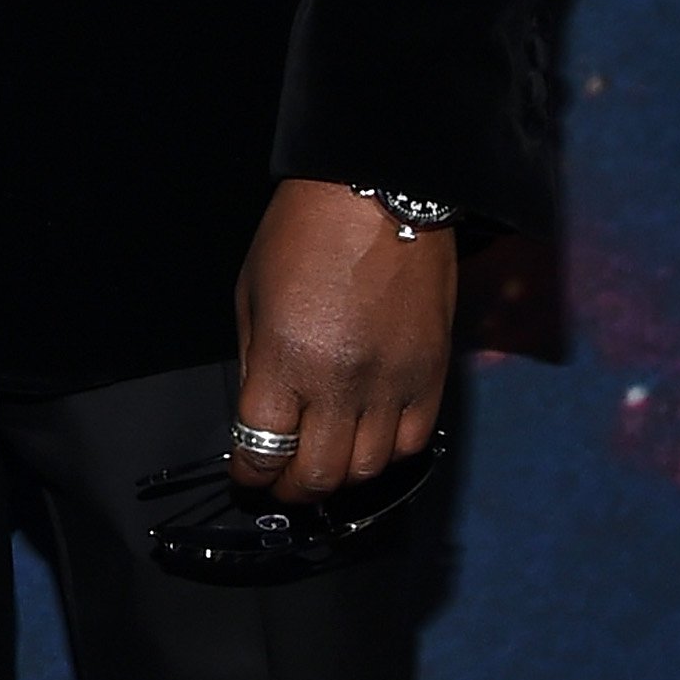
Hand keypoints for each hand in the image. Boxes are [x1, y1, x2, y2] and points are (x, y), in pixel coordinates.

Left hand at [229, 182, 455, 498]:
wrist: (381, 189)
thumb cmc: (305, 231)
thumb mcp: (250, 293)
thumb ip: (251, 362)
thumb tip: (258, 417)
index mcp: (284, 360)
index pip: (262, 451)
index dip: (250, 475)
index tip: (247, 476)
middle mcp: (340, 382)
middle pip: (317, 476)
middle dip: (290, 490)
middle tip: (281, 483)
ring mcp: (392, 382)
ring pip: (368, 470)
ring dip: (340, 476)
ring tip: (325, 463)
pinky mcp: (432, 374)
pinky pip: (414, 442)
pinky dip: (388, 454)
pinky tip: (369, 439)